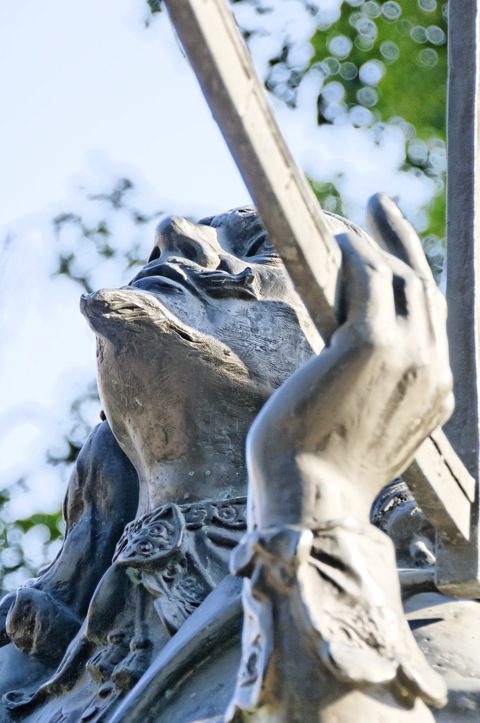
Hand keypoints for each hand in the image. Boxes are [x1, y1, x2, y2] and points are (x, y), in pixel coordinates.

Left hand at [246, 194, 453, 528]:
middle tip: (381, 210)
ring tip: (351, 221)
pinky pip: (366, 281)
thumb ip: (378, 400)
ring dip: (375, 243)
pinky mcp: (367, 344)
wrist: (311, 501)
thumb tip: (349, 370)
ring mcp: (405, 356)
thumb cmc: (325, 473)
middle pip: (425, 288)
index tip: (398, 258)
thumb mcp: (368, 436)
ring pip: (399, 279)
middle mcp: (430, 371)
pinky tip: (336, 240)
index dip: (415, 282)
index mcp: (434, 395)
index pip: (432, 321)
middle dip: (403, 242)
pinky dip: (354, 255)